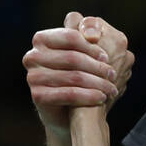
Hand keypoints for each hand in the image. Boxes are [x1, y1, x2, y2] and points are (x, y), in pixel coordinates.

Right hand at [24, 11, 132, 134]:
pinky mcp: (37, 95)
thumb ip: (88, 34)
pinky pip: (68, 94)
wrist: (65, 112)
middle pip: (72, 58)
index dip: (92, 47)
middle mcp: (33, 56)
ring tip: (111, 88)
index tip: (107, 57)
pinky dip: (88, 96)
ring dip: (97, 83)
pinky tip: (101, 98)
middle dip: (96, 67)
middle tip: (112, 74)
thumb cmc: (77, 75)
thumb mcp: (84, 51)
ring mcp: (33, 76)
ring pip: (73, 77)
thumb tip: (93, 34)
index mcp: (42, 39)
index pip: (71, 36)